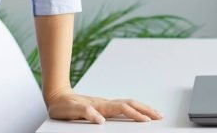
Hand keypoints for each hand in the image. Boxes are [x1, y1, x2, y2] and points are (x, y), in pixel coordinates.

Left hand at [46, 87, 162, 124]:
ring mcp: (105, 103)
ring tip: (154, 114)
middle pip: (130, 104)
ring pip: (128, 104)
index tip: (147, 121)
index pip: (122, 109)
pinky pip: (123, 107)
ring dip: (142, 108)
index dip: (135, 115)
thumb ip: (86, 113)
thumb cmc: (63, 105)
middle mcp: (105, 103)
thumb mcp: (71, 111)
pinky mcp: (103, 106)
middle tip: (160, 115)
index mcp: (100, 105)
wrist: (56, 96)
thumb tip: (101, 120)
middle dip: (146, 109)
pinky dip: (134, 109)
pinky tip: (137, 113)